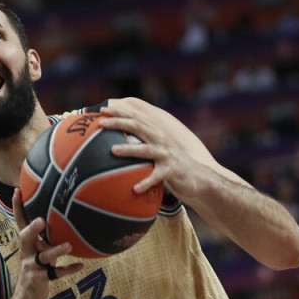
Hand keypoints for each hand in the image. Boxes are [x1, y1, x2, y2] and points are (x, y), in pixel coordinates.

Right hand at [12, 188, 83, 298]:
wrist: (28, 295)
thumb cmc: (38, 266)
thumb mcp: (39, 249)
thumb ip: (48, 235)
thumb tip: (65, 214)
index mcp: (26, 243)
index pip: (19, 221)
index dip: (17, 207)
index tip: (18, 190)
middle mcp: (26, 252)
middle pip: (25, 237)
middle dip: (33, 228)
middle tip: (42, 220)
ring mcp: (32, 267)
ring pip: (43, 257)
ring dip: (56, 251)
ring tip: (70, 246)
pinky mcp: (39, 279)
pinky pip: (56, 274)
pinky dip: (68, 269)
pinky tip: (80, 265)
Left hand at [97, 98, 219, 200]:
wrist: (197, 178)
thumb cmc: (169, 165)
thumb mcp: (155, 151)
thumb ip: (140, 145)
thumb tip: (111, 147)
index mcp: (155, 134)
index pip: (135, 118)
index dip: (119, 112)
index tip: (102, 109)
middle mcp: (160, 140)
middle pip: (138, 127)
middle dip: (119, 123)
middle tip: (100, 123)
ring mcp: (167, 155)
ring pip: (146, 150)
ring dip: (129, 149)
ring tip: (112, 150)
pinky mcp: (172, 171)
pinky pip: (157, 177)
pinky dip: (146, 182)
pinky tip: (135, 189)